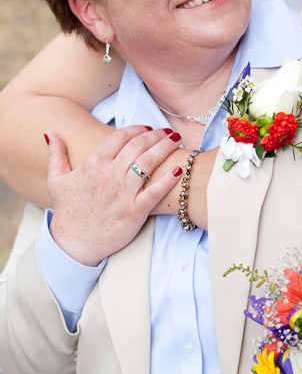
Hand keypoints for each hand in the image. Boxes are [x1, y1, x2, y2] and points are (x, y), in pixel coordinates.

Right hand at [47, 126, 183, 265]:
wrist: (73, 245)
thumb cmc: (67, 212)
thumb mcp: (56, 180)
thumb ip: (56, 154)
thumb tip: (51, 133)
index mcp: (94, 165)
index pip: (120, 137)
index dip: (136, 128)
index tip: (146, 127)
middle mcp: (110, 175)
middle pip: (138, 145)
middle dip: (156, 134)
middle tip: (168, 131)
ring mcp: (123, 193)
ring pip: (149, 162)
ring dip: (165, 147)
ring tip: (176, 140)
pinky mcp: (135, 212)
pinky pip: (156, 192)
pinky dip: (169, 180)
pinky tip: (179, 169)